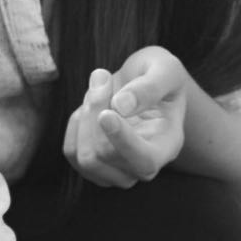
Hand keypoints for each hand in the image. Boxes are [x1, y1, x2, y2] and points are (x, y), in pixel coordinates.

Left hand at [62, 46, 188, 187]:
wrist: (144, 82)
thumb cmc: (160, 75)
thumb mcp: (166, 69)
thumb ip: (149, 87)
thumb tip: (121, 107)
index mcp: (168, 145)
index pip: (145, 160)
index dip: (122, 141)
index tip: (106, 114)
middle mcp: (144, 166)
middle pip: (105, 155)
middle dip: (96, 110)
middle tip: (102, 75)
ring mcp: (118, 171)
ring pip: (85, 157)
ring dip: (85, 115)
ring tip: (99, 89)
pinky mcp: (94, 166)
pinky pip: (72, 151)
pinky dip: (76, 123)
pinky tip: (90, 107)